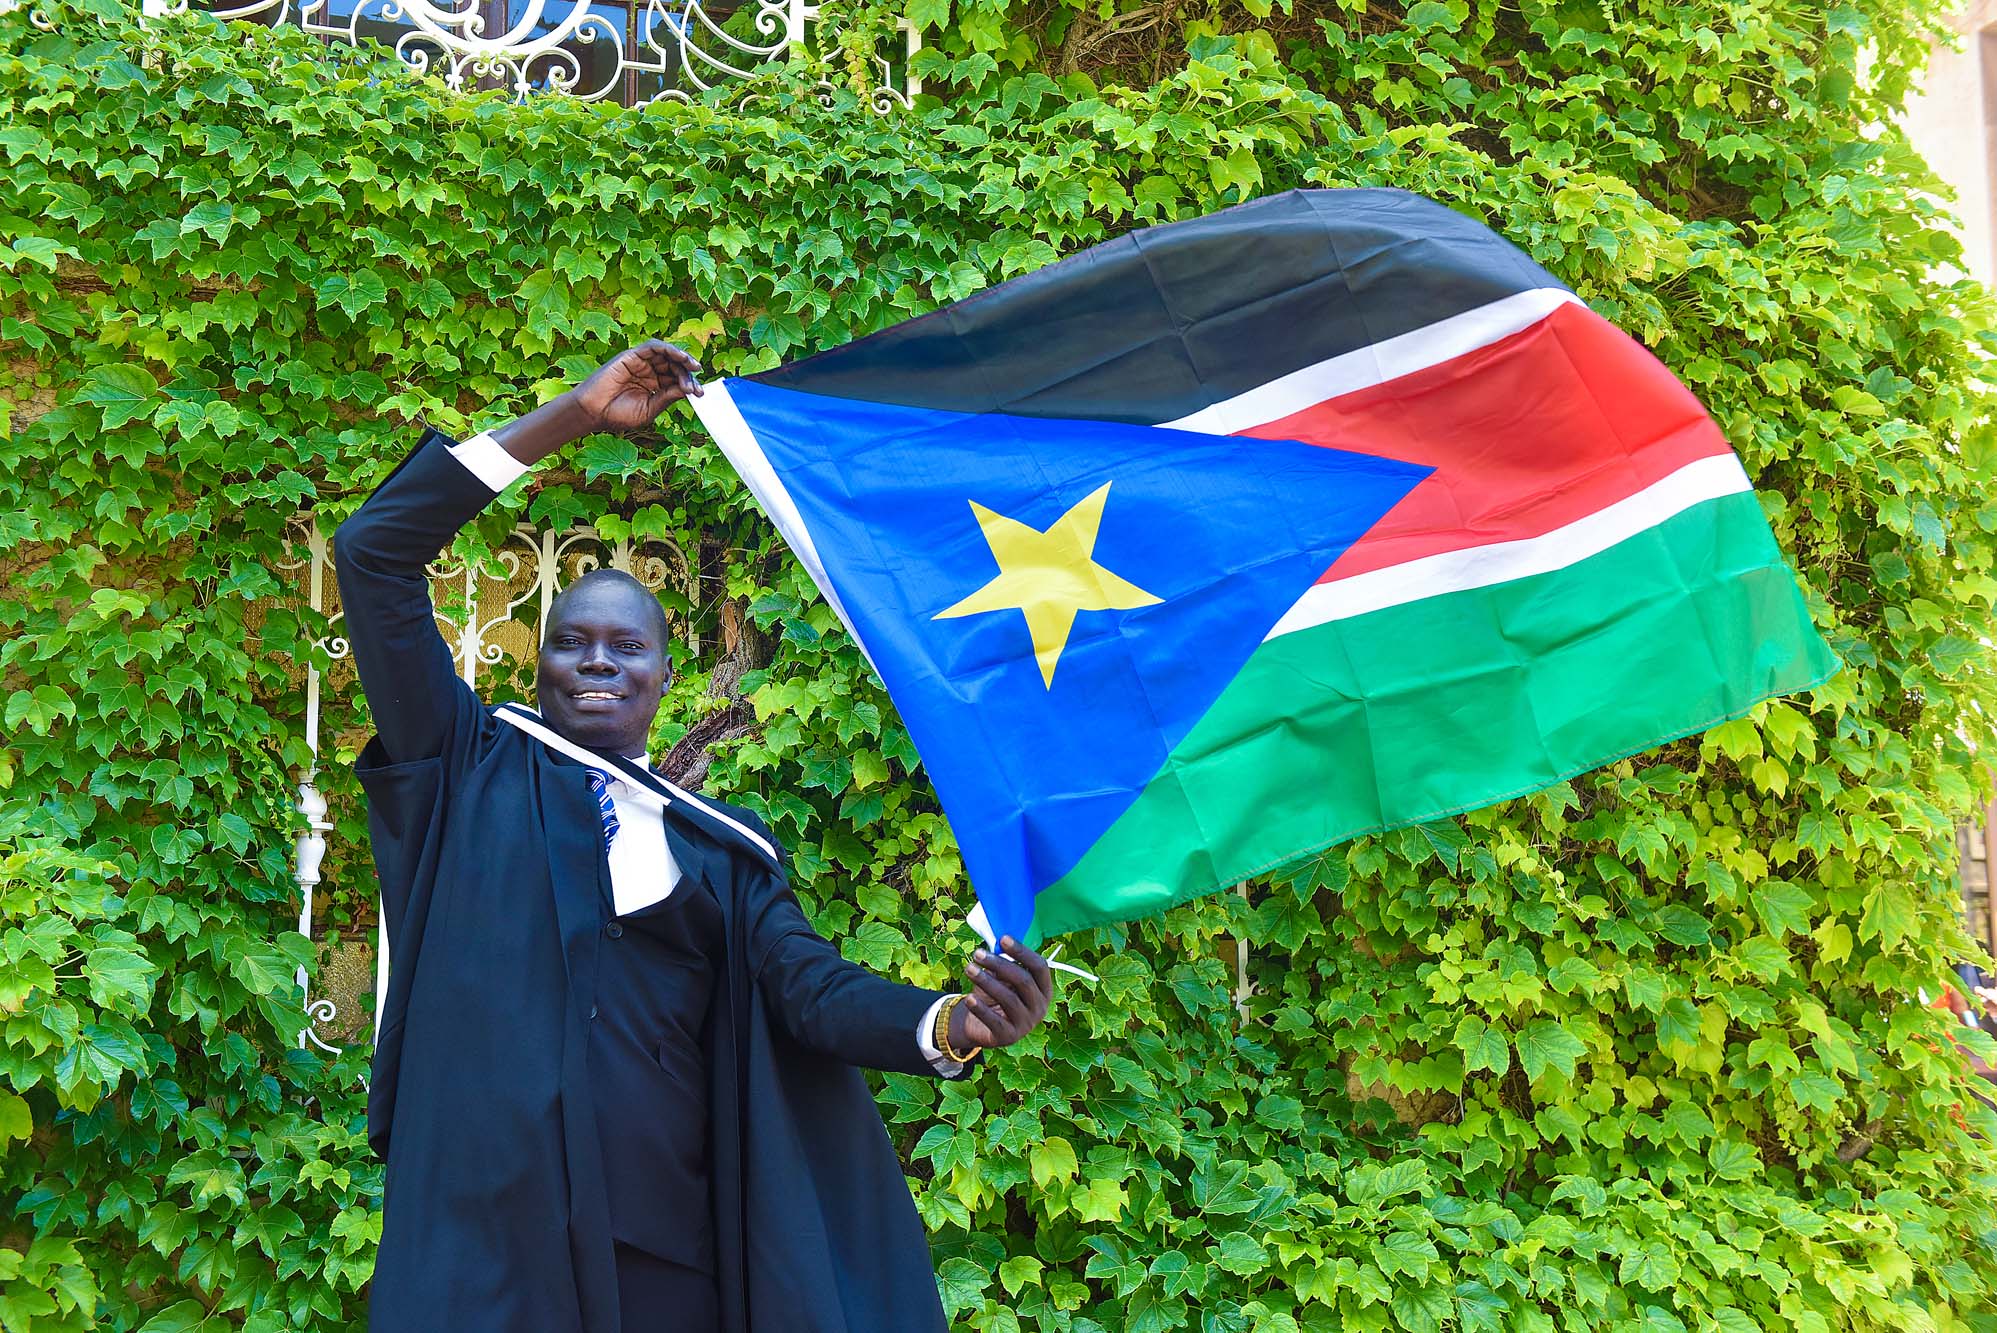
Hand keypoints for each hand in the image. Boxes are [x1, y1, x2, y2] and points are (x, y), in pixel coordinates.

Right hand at [567, 340, 703, 433]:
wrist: (594, 412)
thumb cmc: (618, 414)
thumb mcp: (650, 409)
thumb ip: (667, 397)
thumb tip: (688, 389)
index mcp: (655, 387)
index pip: (676, 381)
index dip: (689, 385)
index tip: (700, 394)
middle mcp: (650, 373)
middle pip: (675, 367)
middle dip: (688, 374)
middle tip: (695, 385)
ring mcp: (641, 364)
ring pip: (667, 355)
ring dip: (682, 358)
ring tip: (694, 367)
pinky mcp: (632, 355)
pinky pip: (653, 347)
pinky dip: (668, 349)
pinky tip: (680, 357)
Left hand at [950, 936, 1052, 1051]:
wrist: (981, 1026)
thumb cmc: (994, 995)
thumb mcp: (1000, 978)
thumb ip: (1002, 963)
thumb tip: (996, 943)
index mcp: (1043, 989)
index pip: (1039, 967)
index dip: (1022, 951)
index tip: (1003, 938)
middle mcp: (1040, 1007)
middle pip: (1024, 981)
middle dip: (999, 964)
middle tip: (978, 953)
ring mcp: (1026, 1024)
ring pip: (1008, 999)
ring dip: (986, 981)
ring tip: (968, 969)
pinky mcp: (1009, 1037)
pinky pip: (995, 1021)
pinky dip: (981, 1009)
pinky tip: (969, 999)